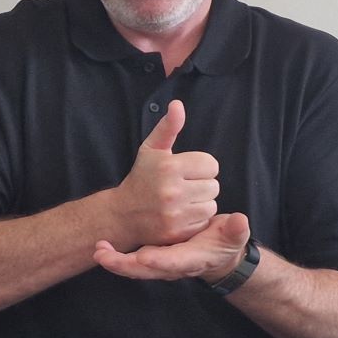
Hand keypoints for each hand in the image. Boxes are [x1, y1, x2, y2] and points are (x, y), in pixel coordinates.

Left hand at [94, 212, 249, 283]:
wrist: (218, 255)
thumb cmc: (226, 242)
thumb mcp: (234, 234)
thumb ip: (236, 229)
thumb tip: (240, 221)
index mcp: (192, 258)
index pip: (175, 261)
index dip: (161, 260)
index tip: (145, 256)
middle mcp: (173, 265)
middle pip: (146, 270)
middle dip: (125, 265)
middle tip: (104, 256)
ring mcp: (160, 264)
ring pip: (135, 268)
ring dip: (115, 261)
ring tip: (98, 250)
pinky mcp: (152, 258)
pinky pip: (132, 261)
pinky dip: (116, 257)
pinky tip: (100, 246)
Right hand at [106, 100, 218, 250]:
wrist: (123, 214)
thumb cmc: (141, 177)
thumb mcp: (152, 149)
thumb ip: (168, 127)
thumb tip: (178, 105)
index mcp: (169, 167)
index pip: (211, 165)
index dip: (202, 167)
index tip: (187, 171)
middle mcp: (172, 191)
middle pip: (214, 186)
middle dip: (202, 185)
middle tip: (184, 186)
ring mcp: (175, 214)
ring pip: (211, 204)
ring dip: (201, 202)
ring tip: (183, 200)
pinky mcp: (177, 232)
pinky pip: (204, 222)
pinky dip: (196, 219)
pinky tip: (181, 214)